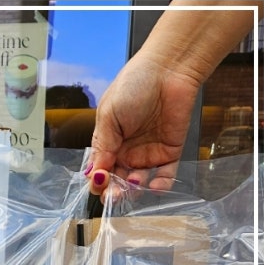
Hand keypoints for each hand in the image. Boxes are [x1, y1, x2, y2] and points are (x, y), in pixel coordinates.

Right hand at [89, 52, 201, 190]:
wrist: (169, 69)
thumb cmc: (134, 84)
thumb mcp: (109, 115)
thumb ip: (102, 146)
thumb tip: (94, 173)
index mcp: (107, 143)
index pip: (99, 171)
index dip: (97, 181)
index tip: (99, 182)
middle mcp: (126, 152)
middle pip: (117, 181)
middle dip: (113, 191)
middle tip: (113, 195)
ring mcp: (147, 153)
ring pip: (138, 183)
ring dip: (133, 190)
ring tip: (133, 183)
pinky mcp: (169, 152)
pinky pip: (164, 175)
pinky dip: (160, 185)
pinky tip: (153, 186)